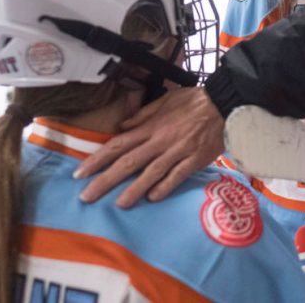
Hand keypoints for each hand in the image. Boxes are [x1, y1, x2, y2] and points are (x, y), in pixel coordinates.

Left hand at [74, 86, 224, 207]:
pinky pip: (177, 176)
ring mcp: (177, 152)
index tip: (80, 173)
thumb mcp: (165, 100)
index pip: (118, 144)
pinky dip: (165, 187)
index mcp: (150, 127)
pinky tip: (153, 198)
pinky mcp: (194, 160)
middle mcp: (160, 141)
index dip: (97, 159)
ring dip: (133, 189)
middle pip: (128, 163)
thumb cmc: (193, 101)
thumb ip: (143, 115)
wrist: (224, 104)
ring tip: (118, 204)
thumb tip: (122, 126)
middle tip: (86, 196)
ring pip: (151, 173)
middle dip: (105, 180)